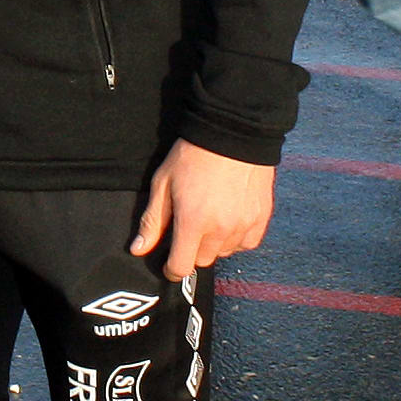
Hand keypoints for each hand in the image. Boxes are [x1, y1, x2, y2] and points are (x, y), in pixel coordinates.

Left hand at [131, 139, 276, 280]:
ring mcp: (244, 225)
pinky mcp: (262, 218)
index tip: (169, 261)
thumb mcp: (164, 183)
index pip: (181, 267)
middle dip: (192, 250)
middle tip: (189, 226)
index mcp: (193, 222)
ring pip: (224, 253)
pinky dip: (236, 237)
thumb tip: (139, 249)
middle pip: (202, 261)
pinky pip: (247, 243)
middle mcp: (221, 230)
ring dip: (215, 244)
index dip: (171, 268)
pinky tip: (230, 218)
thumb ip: (152, 220)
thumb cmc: (194, 154)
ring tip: (210, 217)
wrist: (233, 131)